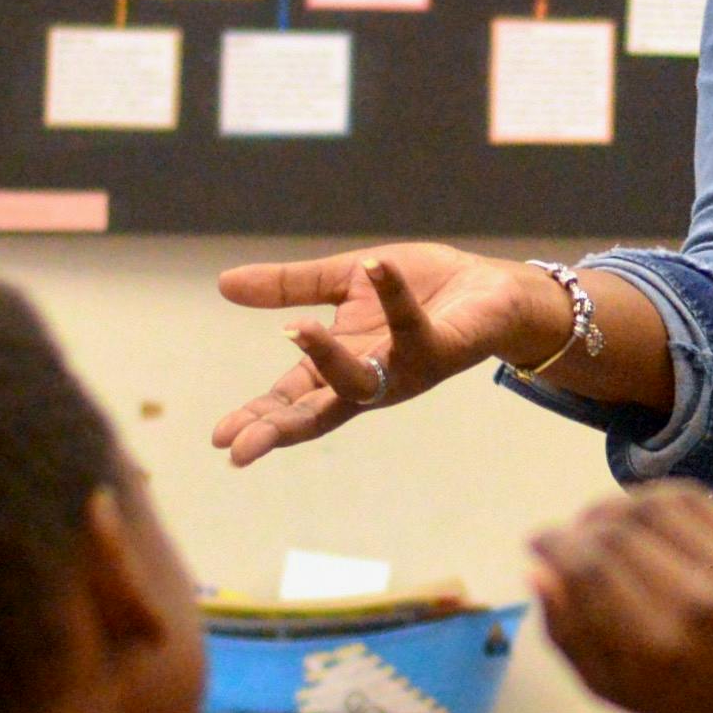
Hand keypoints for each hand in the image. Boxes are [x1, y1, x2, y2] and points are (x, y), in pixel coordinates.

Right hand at [210, 245, 557, 465]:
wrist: (490, 289)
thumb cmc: (418, 292)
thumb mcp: (341, 282)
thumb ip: (288, 287)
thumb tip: (224, 284)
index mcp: (343, 366)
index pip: (292, 400)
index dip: (259, 418)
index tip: (221, 438)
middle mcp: (373, 379)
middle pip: (319, 413)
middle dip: (280, 428)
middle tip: (241, 447)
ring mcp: (407, 370)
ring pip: (362, 380)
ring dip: (329, 358)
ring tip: (296, 331)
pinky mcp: (442, 348)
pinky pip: (412, 325)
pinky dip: (391, 293)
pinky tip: (373, 266)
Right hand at [527, 483, 712, 712]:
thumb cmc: (670, 699)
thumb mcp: (605, 684)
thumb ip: (565, 630)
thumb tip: (536, 568)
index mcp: (654, 646)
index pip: (590, 569)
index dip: (554, 546)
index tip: (536, 542)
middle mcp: (696, 604)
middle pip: (617, 534)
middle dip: (579, 527)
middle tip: (566, 536)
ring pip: (653, 506)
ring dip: (612, 506)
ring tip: (596, 523)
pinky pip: (693, 500)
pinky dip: (654, 498)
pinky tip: (637, 515)